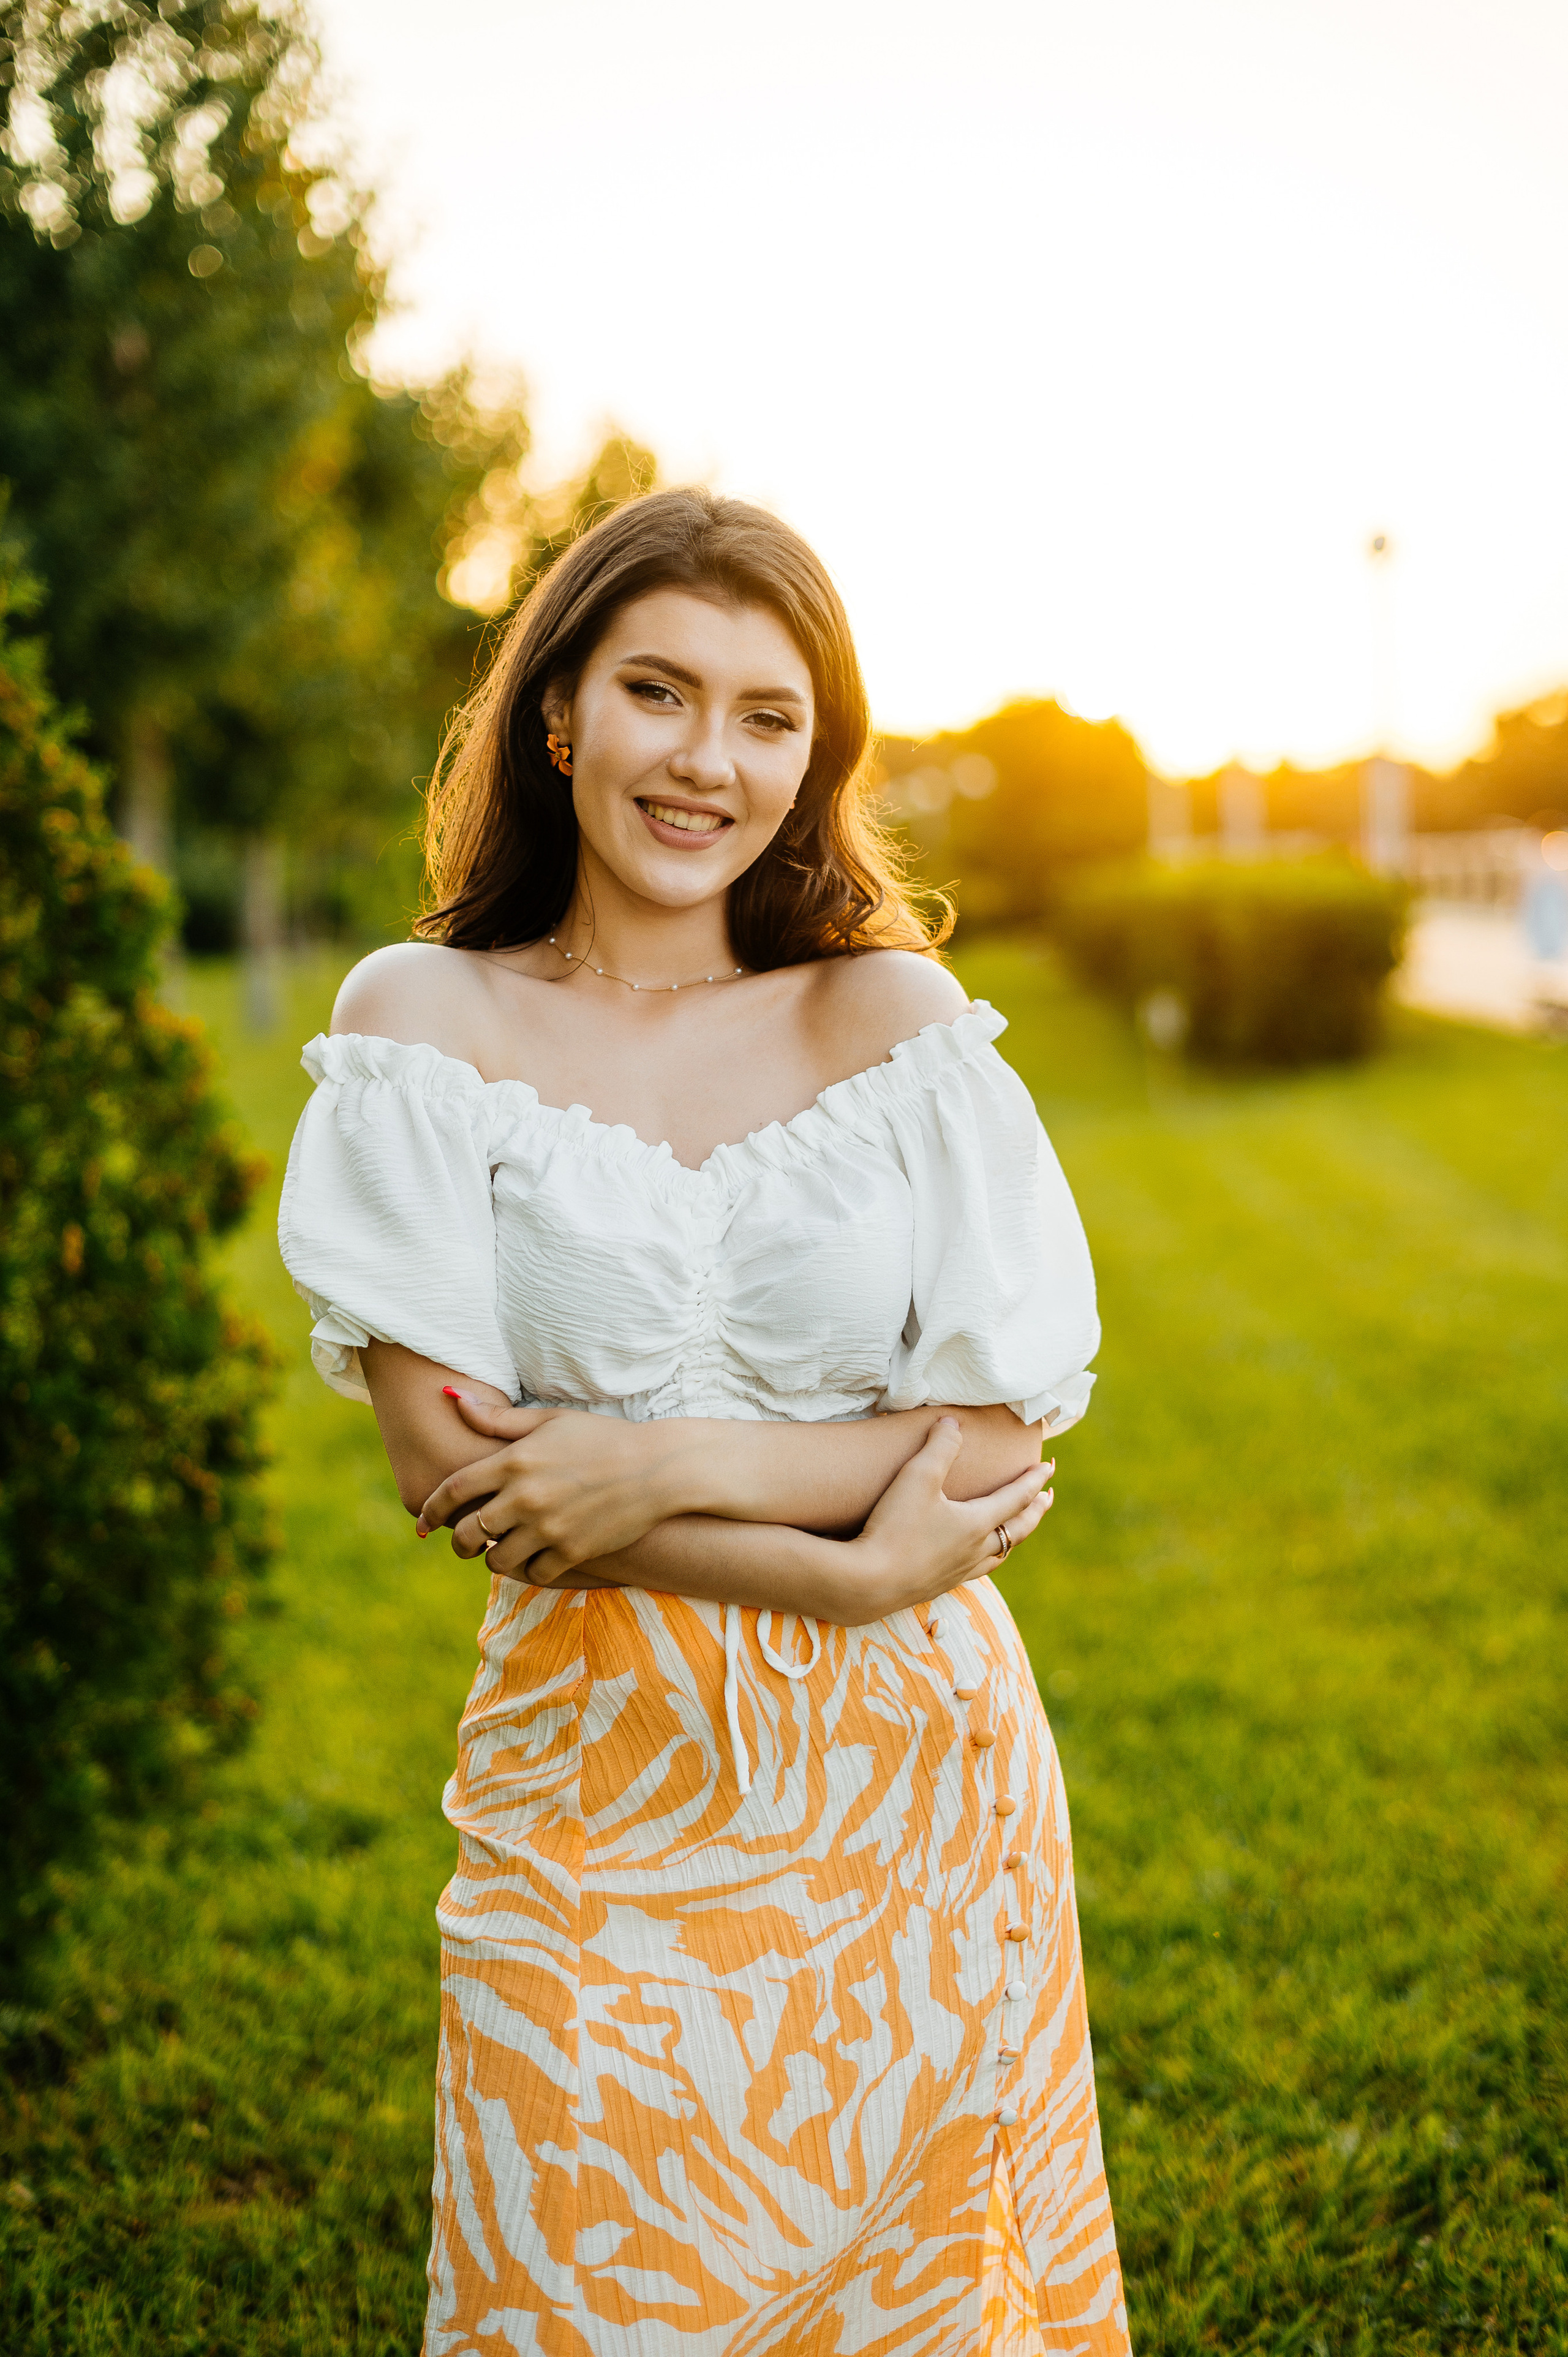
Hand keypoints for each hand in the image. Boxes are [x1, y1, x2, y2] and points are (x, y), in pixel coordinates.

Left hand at [418, 1391, 688, 1577]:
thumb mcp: (549, 1420)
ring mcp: (549, 1527)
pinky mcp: (572, 1551)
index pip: (453, 1490)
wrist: (658, 1468)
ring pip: (496, 1560)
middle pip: (467, 1533)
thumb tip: (452, 1397)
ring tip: (501, 1550)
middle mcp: (525, 1497)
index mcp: (514, 1461)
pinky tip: (533, 1559)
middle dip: (458, 1542)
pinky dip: (527, 1570)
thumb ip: (498, 1418)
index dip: (432, 1509)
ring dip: (492, 1558)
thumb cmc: (602, 1438)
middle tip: (462, 1543)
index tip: (423, 1522)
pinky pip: (532, 1574)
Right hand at [844, 1418, 1053, 1621]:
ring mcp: (958, 1572)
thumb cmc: (895, 1528)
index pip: (1016, 1497)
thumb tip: (953, 1423)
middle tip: (1048, 1497)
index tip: (1048, 1467)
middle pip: (1018, 1530)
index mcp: (976, 1523)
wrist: (868, 1583)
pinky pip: (976, 1571)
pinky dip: (987, 1559)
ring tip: (1017, 1530)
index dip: (1033, 1480)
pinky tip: (974, 1558)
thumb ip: (939, 1447)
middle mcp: (975, 1551)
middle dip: (1036, 1511)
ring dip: (1014, 1538)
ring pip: (1000, 1555)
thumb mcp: (916, 1477)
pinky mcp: (938, 1586)